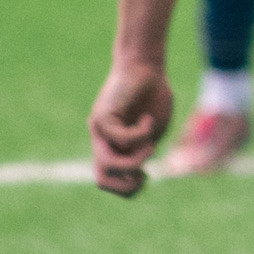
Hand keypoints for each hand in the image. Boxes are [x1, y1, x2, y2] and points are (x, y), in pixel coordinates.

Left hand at [89, 56, 173, 195]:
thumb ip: (145, 151)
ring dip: (135, 161)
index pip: (109, 180)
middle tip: (145, 174)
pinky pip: (120, 138)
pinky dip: (140, 134)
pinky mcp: (102, 116)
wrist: (145, 65)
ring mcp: (99, 130)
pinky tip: (148, 119)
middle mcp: (102, 141)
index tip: (147, 174)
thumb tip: (139, 170)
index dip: (128, 188)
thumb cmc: (153, 96)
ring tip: (150, 145)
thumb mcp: (154, 131)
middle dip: (126, 186)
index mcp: (114, 148)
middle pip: (101, 179)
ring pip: (107, 163)